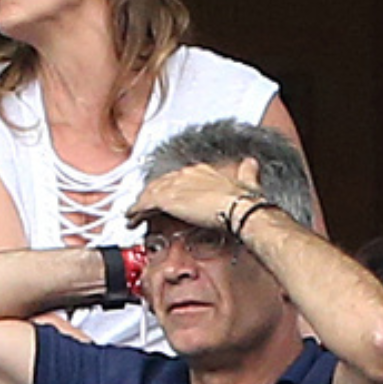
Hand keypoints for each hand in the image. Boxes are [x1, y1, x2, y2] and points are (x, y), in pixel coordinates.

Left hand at [127, 158, 261, 230]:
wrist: (240, 209)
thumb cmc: (245, 201)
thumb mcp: (247, 182)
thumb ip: (247, 172)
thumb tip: (251, 163)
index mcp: (201, 170)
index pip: (176, 178)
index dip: (169, 189)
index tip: (165, 198)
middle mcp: (185, 174)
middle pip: (160, 184)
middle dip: (151, 197)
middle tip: (144, 208)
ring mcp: (174, 185)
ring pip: (149, 194)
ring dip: (139, 206)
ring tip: (133, 217)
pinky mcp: (166, 199)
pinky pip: (143, 204)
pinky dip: (135, 212)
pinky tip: (131, 220)